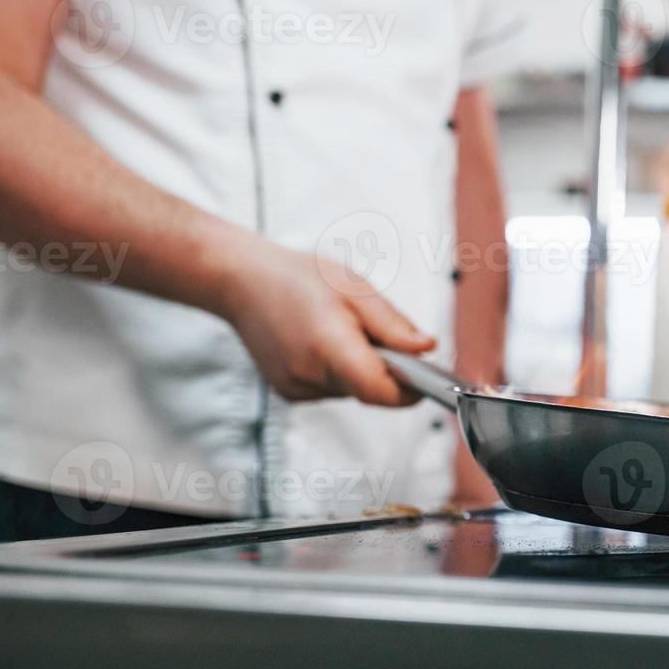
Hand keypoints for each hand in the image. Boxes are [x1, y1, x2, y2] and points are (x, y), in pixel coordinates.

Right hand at [216, 239, 434, 405]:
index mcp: (329, 347)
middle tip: (379, 333)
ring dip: (360, 368)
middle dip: (386, 370)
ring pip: (351, 390)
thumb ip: (393, 324)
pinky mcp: (288, 391)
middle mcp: (309, 376)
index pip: (380, 391)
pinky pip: (330, 388)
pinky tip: (323, 341)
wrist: (241, 281)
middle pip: (369, 391)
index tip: (427, 377)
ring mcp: (295, 387)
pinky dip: (339, 371)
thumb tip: (427, 349)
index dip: (410, 390)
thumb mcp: (355, 288)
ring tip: (343, 329)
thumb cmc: (298, 277)